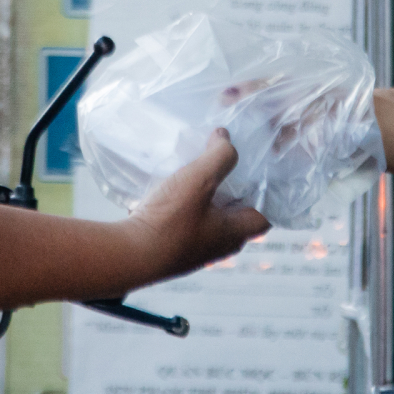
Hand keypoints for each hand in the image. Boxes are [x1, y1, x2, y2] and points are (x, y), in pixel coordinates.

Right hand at [122, 129, 267, 280]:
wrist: (128, 256)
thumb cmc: (168, 221)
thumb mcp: (198, 180)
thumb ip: (219, 156)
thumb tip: (225, 138)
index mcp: (233, 234)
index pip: (264, 218)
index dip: (266, 196)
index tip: (259, 175)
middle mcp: (218, 248)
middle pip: (237, 220)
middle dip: (236, 196)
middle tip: (228, 170)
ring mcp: (194, 253)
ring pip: (211, 224)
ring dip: (208, 203)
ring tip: (197, 178)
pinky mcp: (172, 251)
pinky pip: (187, 228)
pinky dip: (186, 211)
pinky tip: (171, 194)